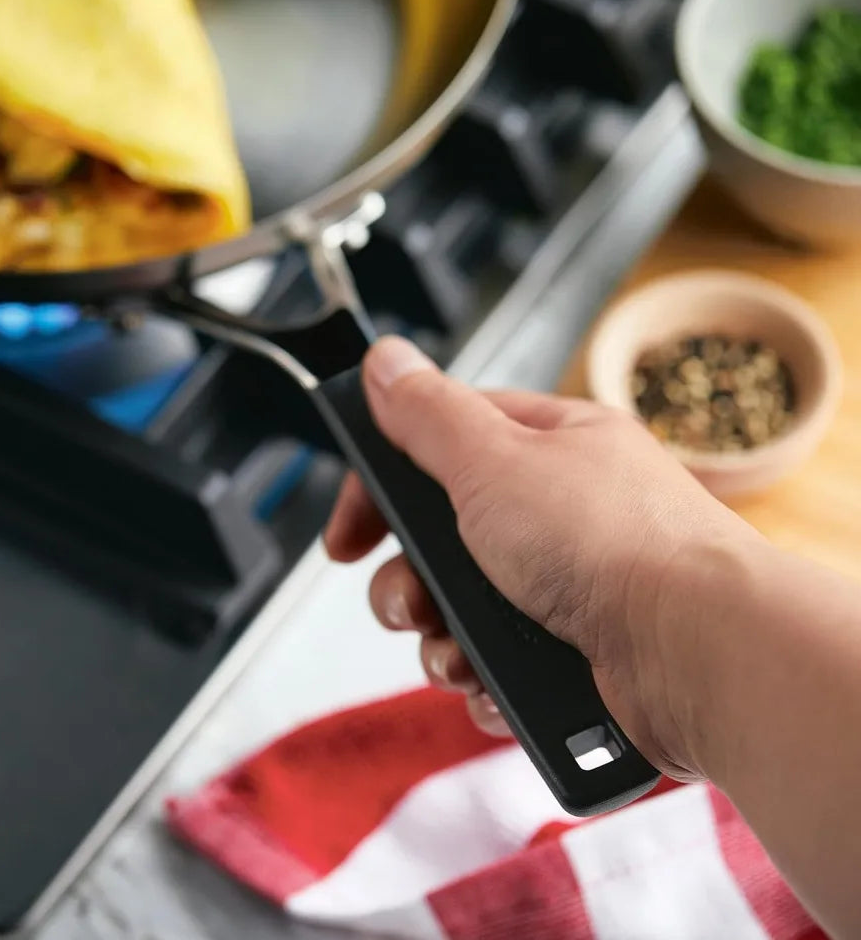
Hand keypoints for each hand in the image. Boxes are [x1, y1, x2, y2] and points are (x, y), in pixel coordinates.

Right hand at [324, 336, 760, 780]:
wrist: (697, 651)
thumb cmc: (610, 542)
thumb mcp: (493, 459)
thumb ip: (428, 413)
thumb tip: (387, 360)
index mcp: (546, 447)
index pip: (438, 446)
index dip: (382, 489)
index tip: (348, 534)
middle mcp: (558, 512)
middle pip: (445, 539)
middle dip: (409, 581)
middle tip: (407, 604)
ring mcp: (571, 584)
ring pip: (465, 608)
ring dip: (440, 639)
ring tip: (454, 656)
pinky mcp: (577, 649)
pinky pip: (501, 662)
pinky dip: (486, 678)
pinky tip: (492, 684)